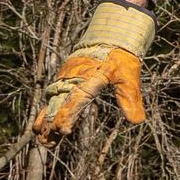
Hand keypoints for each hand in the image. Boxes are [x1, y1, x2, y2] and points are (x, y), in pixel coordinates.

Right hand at [32, 0, 154, 142]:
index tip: (64, 132)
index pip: (75, 101)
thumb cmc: (120, 57)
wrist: (109, 35)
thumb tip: (137, 121)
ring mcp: (66, 79)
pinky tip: (43, 124)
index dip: (68, 116)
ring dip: (46, 120)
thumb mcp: (129, 77)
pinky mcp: (64, 79)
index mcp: (88, 79)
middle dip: (51, 125)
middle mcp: (72, 79)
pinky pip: (52, 97)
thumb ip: (130, 98)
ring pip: (52, 102)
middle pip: (58, 105)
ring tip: (42, 140)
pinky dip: (47, 111)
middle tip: (47, 144)